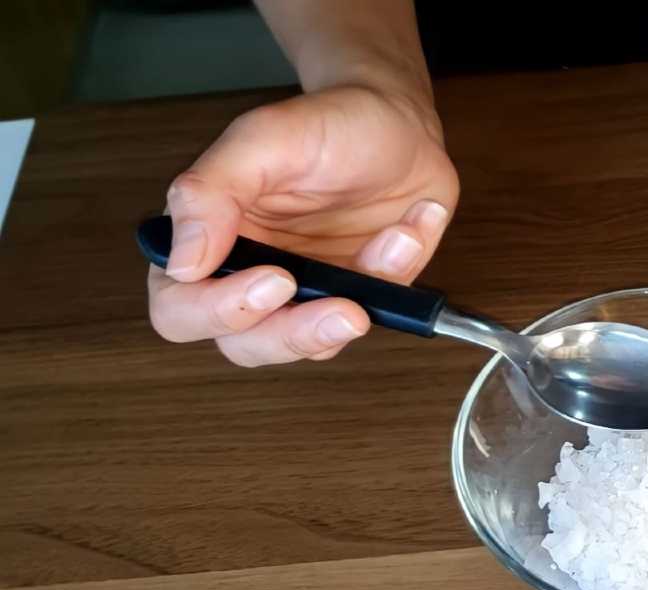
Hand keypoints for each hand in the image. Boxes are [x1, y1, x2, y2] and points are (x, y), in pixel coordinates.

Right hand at [147, 84, 457, 365]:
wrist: (402, 124)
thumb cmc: (329, 124)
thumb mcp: (263, 139)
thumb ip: (209, 192)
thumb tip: (182, 263)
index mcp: (209, 240)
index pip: (180, 308)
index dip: (217, 311)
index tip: (274, 280)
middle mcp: (252, 274)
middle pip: (244, 345)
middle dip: (294, 334)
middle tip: (342, 306)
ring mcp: (309, 292)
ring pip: (311, 346)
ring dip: (359, 301)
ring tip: (394, 242)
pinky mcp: (360, 296)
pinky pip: (376, 313)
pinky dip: (397, 273)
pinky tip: (406, 229)